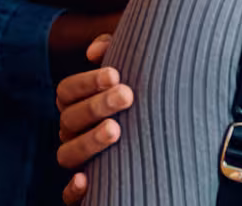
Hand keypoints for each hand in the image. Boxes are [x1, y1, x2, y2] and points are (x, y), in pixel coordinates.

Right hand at [57, 34, 132, 204]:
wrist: (174, 141)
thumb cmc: (149, 97)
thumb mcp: (137, 70)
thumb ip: (117, 50)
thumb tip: (95, 51)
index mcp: (79, 105)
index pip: (67, 91)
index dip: (86, 82)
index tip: (115, 74)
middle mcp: (73, 132)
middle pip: (69, 118)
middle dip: (96, 105)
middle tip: (126, 95)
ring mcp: (80, 161)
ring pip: (67, 154)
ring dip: (88, 141)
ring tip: (115, 129)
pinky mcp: (90, 190)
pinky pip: (69, 196)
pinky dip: (73, 190)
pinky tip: (86, 179)